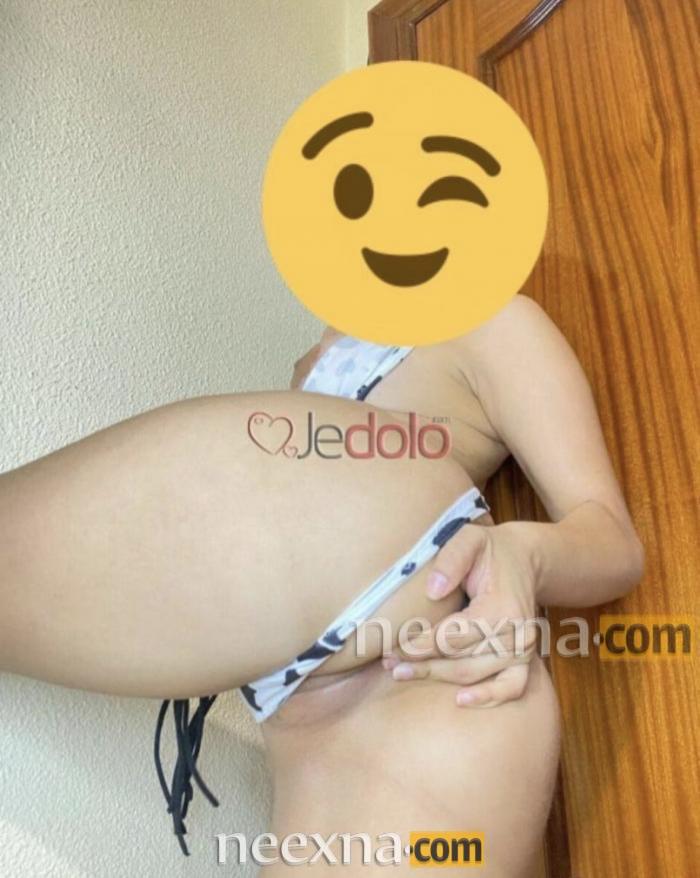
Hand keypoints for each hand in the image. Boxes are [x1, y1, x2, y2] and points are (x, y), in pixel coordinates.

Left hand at [383, 522, 540, 706]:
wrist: (524, 559)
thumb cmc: (490, 549)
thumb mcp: (470, 539)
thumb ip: (452, 559)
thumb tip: (433, 591)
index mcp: (501, 607)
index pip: (454, 636)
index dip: (422, 646)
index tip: (394, 649)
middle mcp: (516, 633)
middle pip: (461, 661)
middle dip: (423, 665)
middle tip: (390, 665)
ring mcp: (522, 650)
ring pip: (475, 675)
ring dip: (439, 679)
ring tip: (403, 674)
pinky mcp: (525, 659)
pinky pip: (512, 688)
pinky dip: (488, 697)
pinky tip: (460, 701)